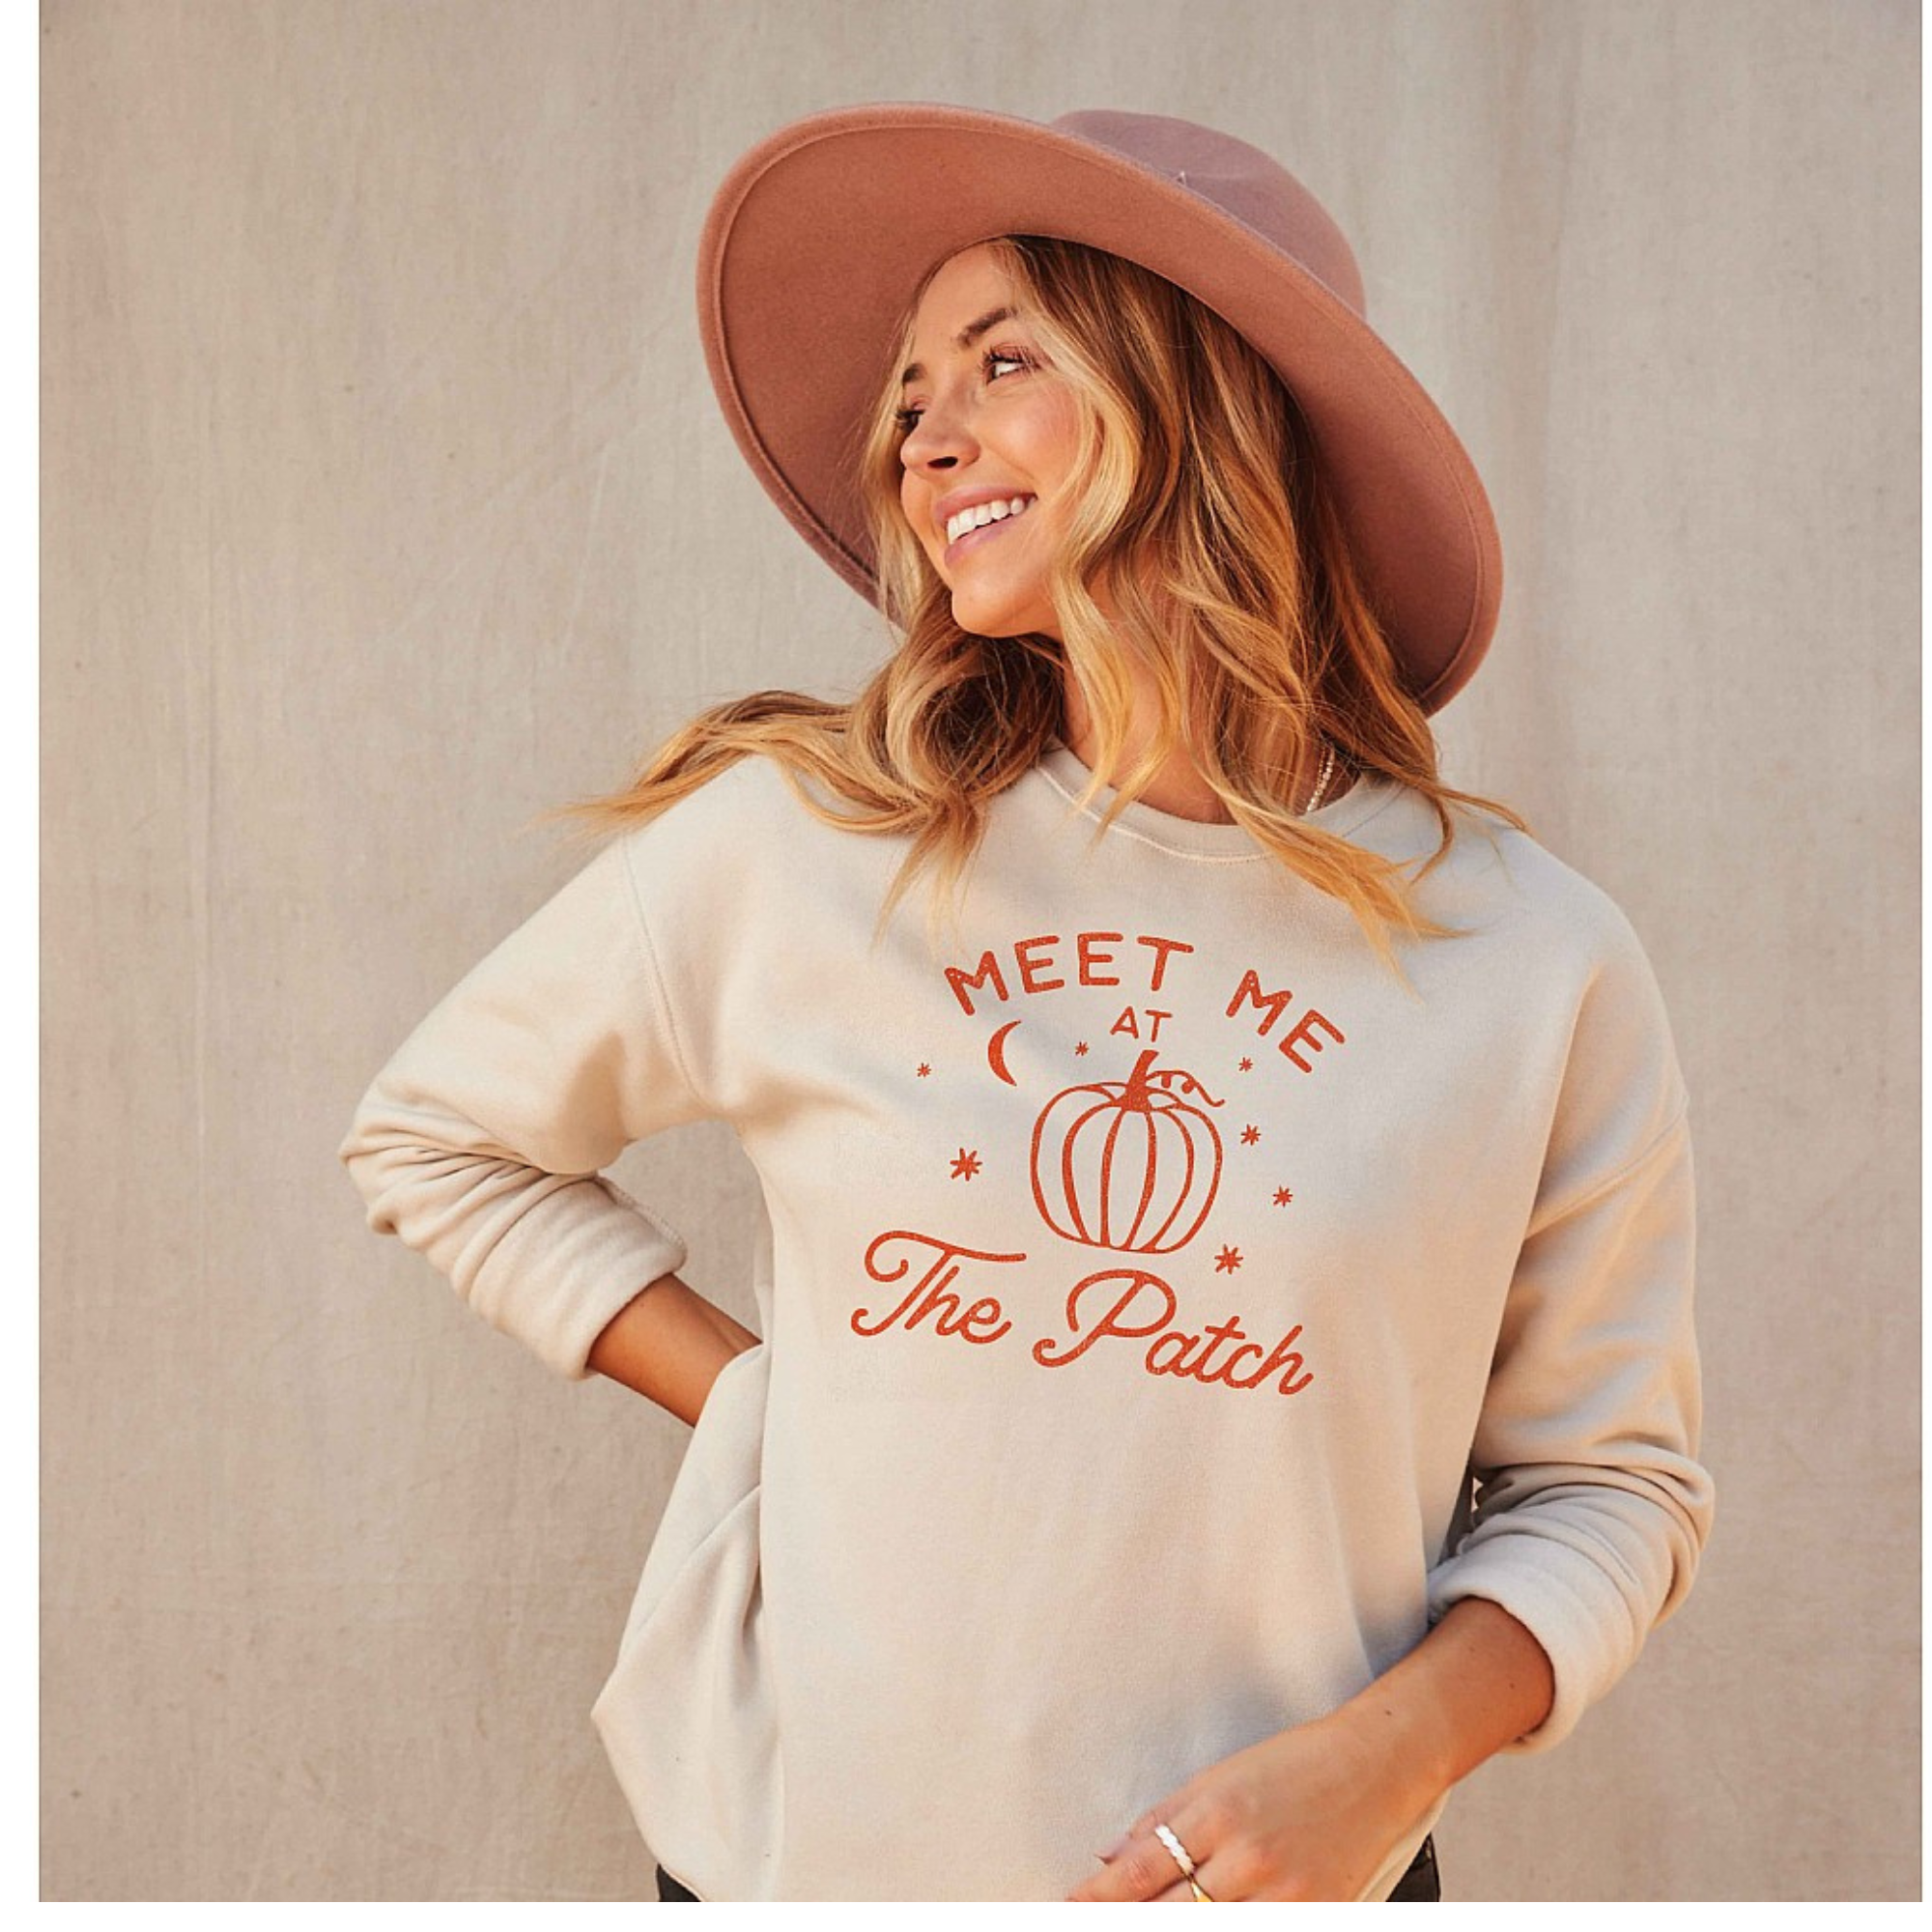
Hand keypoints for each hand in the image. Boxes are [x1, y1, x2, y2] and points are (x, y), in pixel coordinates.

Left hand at [1065, 1708, 1434, 1902]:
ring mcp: (1284, 1895)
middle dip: (1127, 1922)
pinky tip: (1209, 1922)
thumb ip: (1162, 1820)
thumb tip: (1110, 1860)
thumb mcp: (1217, 1776)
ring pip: (1212, 1929)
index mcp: (1216, 1814)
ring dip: (1171, 1927)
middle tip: (1093, 1925)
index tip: (1070, 1908)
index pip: (1140, 1871)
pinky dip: (1227, 1930)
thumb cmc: (1295, 1764)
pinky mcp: (1315, 1914)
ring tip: (1134, 1926)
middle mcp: (1247, 1859)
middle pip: (1171, 1913)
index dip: (1099, 1898)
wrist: (1374, 1767)